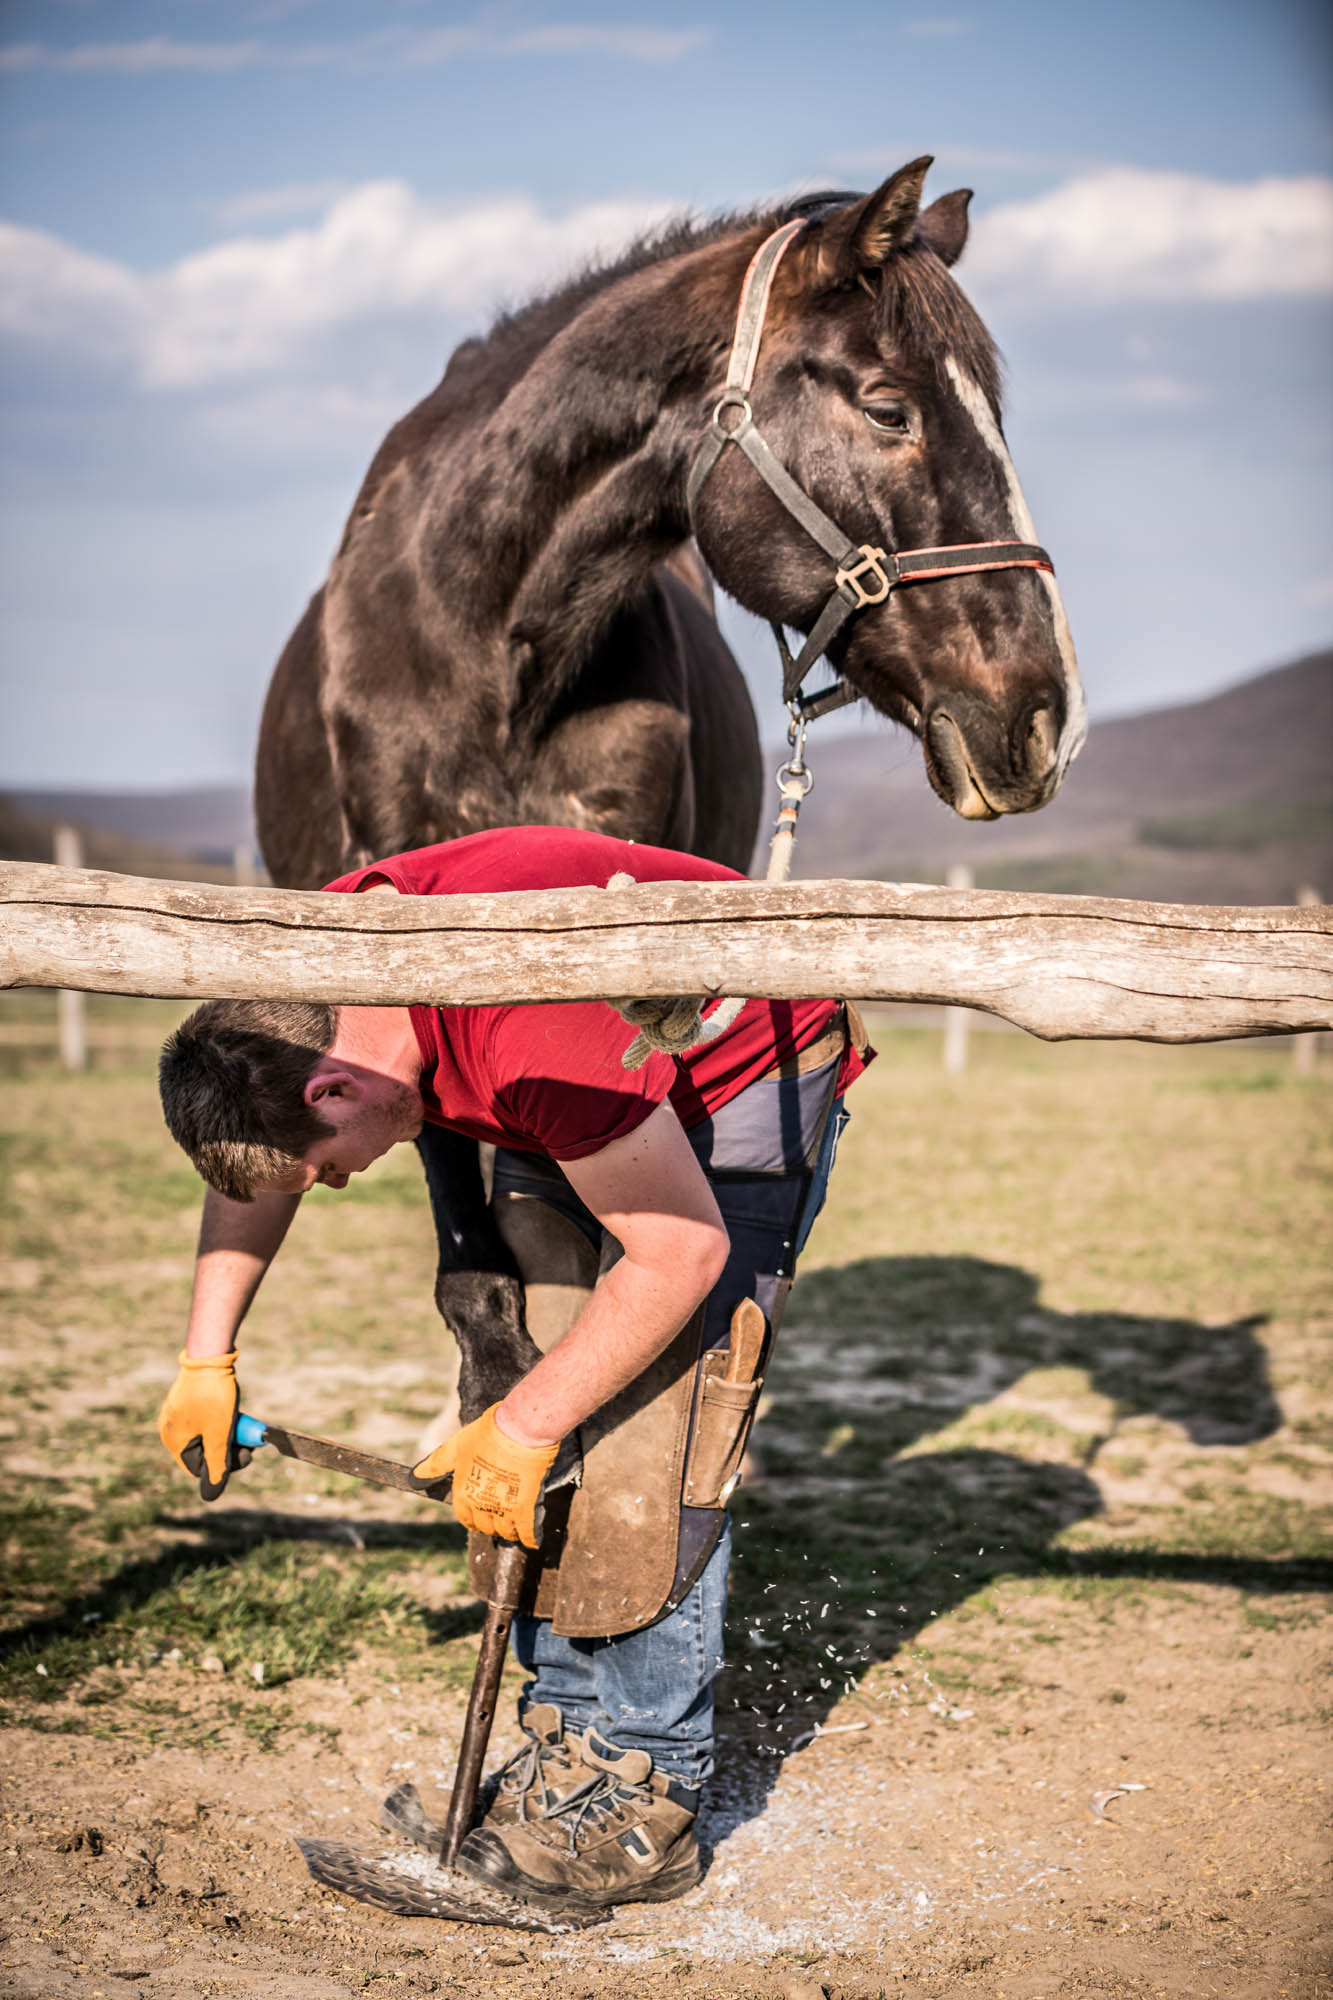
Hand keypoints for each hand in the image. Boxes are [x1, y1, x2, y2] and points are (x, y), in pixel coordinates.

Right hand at [157, 1350, 251, 1500]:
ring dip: (227, 1433)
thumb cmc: (213, 1395)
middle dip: (228, 1448)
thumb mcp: (218, 1433)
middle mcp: (170, 1429)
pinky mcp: (187, 1400)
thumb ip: (217, 1463)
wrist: (210, 1353)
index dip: (224, 1466)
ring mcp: (177, 1413)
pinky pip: (205, 1419)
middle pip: (203, 1451)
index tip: (246, 1453)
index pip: (199, 1468)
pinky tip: (232, 1409)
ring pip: (206, 1434)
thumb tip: (212, 1494)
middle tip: (250, 1438)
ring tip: (243, 1421)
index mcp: (173, 1440)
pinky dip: (220, 1420)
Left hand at [413, 1404, 558, 1548]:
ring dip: (509, 1532)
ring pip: (505, 1531)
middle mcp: (481, 1505)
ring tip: (515, 1526)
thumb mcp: (456, 1445)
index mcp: (464, 1491)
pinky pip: (527, 1532)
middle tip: (498, 1520)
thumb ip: (437, 1463)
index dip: (471, 1519)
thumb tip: (414, 1476)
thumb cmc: (488, 1433)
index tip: (478, 1518)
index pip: (464, 1517)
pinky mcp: (525, 1508)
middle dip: (490, 1525)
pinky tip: (532, 1540)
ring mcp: (504, 1508)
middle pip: (485, 1526)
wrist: (519, 1429)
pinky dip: (530, 1539)